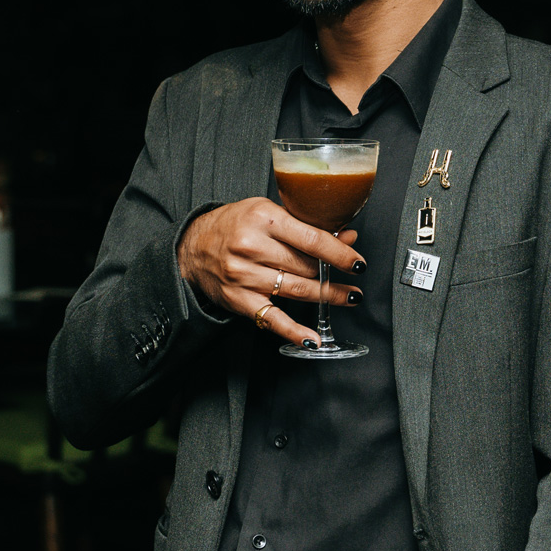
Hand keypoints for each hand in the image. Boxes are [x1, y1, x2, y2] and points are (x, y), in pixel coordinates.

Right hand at [177, 197, 364, 348]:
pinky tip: (312, 337)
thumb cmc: (235, 225)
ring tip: (348, 297)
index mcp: (263, 218)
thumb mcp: (268, 213)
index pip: (311, 239)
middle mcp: (251, 246)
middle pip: (305, 266)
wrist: (193, 246)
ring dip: (327, 296)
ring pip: (296, 290)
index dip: (339, 254)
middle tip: (352, 277)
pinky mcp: (238, 299)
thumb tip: (348, 238)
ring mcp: (243, 275)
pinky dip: (293, 331)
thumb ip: (306, 225)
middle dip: (333, 274)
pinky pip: (271, 318)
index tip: (357, 262)